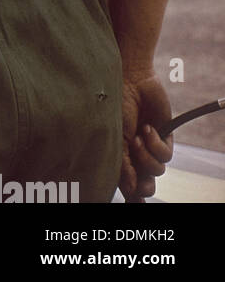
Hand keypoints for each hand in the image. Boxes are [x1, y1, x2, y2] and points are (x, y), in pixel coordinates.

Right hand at [119, 73, 173, 201]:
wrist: (130, 82)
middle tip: (141, 184)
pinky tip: (148, 129)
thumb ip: (123, 163)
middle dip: (144, 187)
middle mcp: (136, 153)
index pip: (128, 183)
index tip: (132, 199)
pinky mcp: (165, 138)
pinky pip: (166, 155)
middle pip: (146, 184)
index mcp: (120, 154)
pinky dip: (156, 144)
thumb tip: (131, 189)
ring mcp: (151, 147)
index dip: (131, 194)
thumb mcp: (115, 136)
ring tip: (137, 138)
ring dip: (146, 157)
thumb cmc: (115, 104)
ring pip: (157, 171)